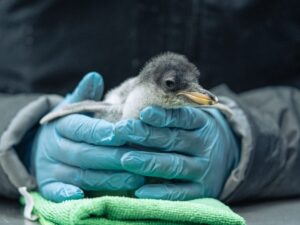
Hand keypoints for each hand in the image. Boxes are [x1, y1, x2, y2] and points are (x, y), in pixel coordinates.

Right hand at [31, 72, 143, 201]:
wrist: (44, 145)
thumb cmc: (71, 125)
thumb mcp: (74, 107)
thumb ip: (85, 95)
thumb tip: (95, 76)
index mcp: (62, 124)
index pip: (81, 128)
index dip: (100, 132)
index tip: (121, 134)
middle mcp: (55, 146)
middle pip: (84, 153)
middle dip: (112, 157)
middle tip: (138, 158)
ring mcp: (50, 166)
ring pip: (80, 174)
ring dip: (107, 178)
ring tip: (135, 178)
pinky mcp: (48, 183)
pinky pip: (55, 191)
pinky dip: (66, 194)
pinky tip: (82, 196)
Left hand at [117, 106, 239, 199]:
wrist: (227, 156)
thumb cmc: (195, 133)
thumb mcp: (191, 119)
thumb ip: (170, 115)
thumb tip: (136, 113)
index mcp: (202, 123)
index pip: (183, 118)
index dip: (164, 116)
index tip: (143, 113)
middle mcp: (204, 145)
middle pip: (174, 139)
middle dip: (146, 135)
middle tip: (121, 131)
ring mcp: (203, 169)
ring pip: (175, 165)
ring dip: (149, 162)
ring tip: (125, 159)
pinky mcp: (201, 191)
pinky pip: (180, 193)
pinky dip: (161, 192)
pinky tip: (140, 190)